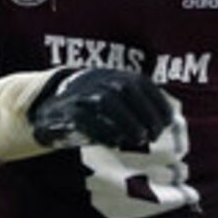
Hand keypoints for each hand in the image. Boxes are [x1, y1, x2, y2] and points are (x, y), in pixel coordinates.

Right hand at [28, 66, 178, 153]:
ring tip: (138, 139)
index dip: (158, 102)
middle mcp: (97, 79)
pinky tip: (115, 142)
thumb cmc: (93, 108)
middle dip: (145, 113)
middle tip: (154, 134)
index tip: (167, 122)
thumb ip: (138, 106)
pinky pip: (85, 119)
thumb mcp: (117, 100)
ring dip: (128, 123)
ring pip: (106, 101)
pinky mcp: (66, 111)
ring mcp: (80, 93)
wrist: (50, 108)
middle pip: (126, 89)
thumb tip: (167, 122)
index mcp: (114, 75)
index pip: (141, 83)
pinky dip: (103, 132)